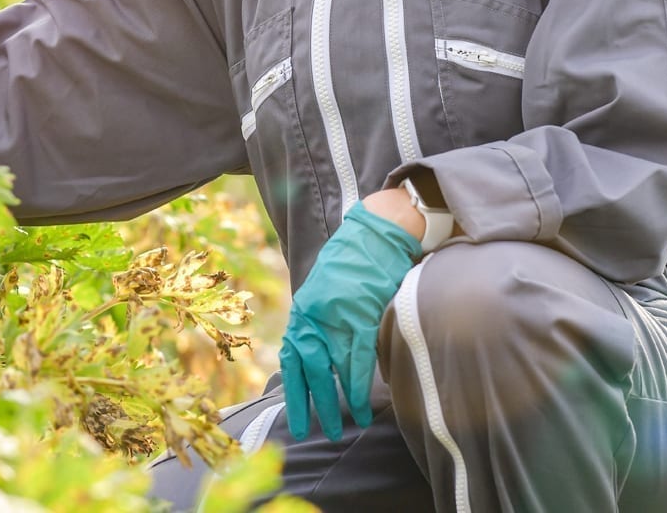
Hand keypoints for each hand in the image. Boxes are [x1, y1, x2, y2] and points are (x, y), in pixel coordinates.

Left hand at [280, 199, 421, 441]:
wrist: (375, 234)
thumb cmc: (353, 265)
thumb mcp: (326, 293)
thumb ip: (320, 324)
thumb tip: (322, 360)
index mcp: (303, 312)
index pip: (292, 357)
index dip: (293, 390)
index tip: (295, 417)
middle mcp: (314, 315)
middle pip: (308, 369)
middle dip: (310, 404)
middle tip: (312, 432)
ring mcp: (337, 316)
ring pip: (334, 368)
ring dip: (340, 400)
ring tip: (346, 426)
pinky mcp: (362, 314)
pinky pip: (358, 357)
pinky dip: (360, 383)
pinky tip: (363, 404)